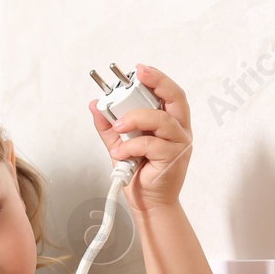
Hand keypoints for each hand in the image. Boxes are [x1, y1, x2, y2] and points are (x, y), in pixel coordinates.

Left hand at [88, 63, 192, 212]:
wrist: (147, 203)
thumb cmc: (140, 174)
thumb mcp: (120, 145)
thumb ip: (109, 126)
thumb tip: (95, 106)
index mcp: (170, 122)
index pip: (169, 93)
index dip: (157, 78)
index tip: (140, 69)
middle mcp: (178, 130)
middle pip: (175, 98)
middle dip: (158, 82)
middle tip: (138, 76)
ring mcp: (179, 144)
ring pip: (161, 119)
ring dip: (136, 118)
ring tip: (118, 127)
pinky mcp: (173, 159)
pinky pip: (151, 144)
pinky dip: (131, 146)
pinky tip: (120, 154)